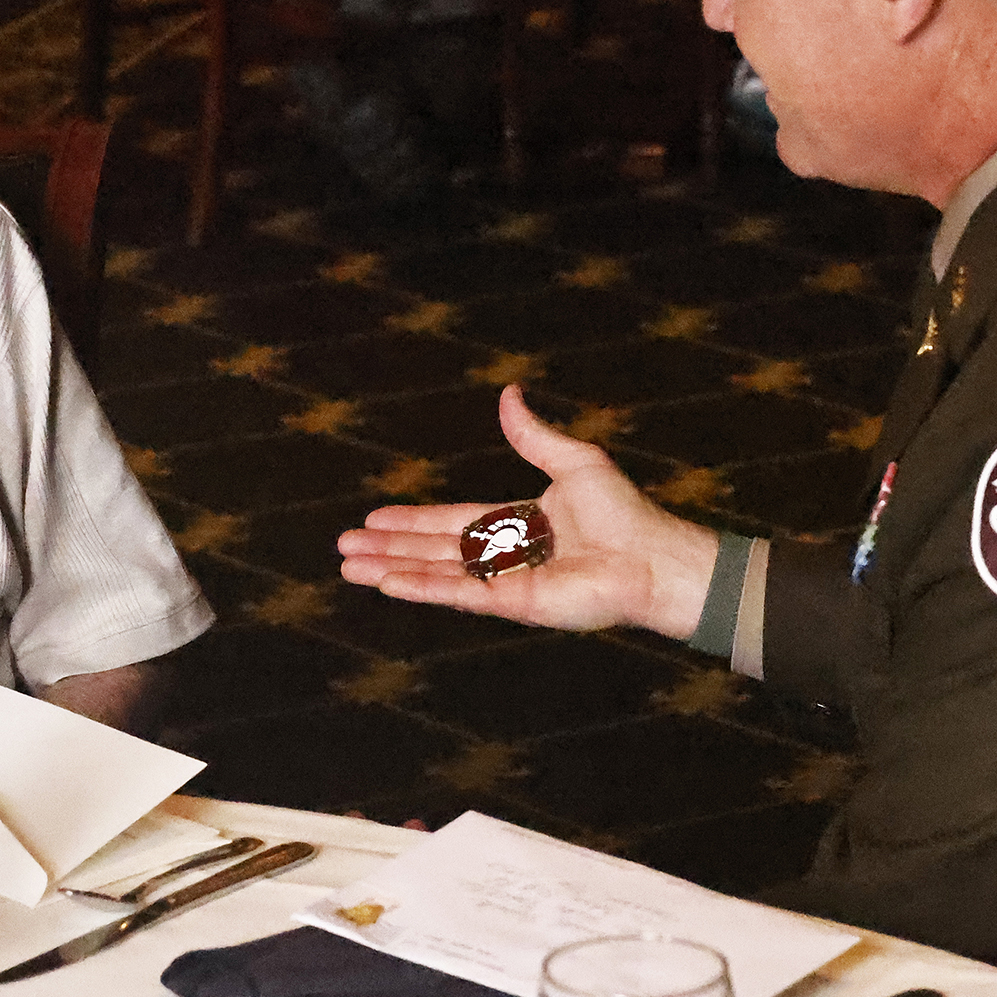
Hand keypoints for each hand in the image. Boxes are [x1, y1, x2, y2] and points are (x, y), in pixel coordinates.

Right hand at [337, 385, 717, 640]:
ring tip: (349, 567)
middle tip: (343, 548)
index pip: (449, 523)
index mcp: (515, 524)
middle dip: (386, 548)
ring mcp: (504, 583)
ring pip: (435, 573)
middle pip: (431, 550)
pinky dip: (422, 588)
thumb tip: (509, 393)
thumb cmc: (624, 513)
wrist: (653, 556)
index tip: (372, 519)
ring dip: (391, 569)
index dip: (409, 521)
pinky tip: (388, 582)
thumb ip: (533, 434)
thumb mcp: (573, 461)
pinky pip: (459, 593)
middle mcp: (504, 556)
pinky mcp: (511, 603)